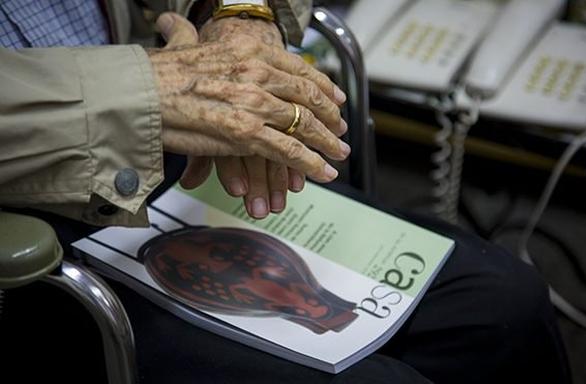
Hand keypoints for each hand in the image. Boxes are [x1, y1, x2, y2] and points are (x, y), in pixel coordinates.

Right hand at [153, 13, 347, 217]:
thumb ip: (183, 33)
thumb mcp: (177, 43)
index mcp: (247, 51)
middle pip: (308, 97)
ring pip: (304, 124)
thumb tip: (173, 22)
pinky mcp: (247, 133)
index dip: (323, 86)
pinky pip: (289, 150)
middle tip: (341, 129)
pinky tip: (323, 171)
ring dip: (326, 142)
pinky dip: (310, 163)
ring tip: (338, 154)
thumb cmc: (154, 73)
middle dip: (330, 117)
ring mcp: (255, 104)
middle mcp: (258, 74)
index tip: (335, 99)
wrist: (136, 94)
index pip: (298, 68)